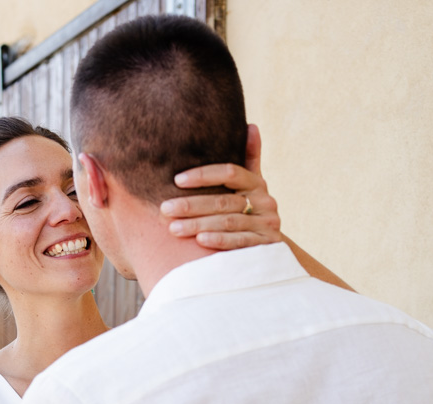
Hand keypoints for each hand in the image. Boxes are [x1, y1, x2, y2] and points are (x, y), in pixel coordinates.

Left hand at [161, 123, 281, 249]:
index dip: (203, 175)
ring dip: (198, 225)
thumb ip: (249, 159)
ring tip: (173, 228)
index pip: (230, 172)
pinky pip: (240, 242)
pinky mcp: (266, 245)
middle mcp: (265, 202)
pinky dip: (219, 240)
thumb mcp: (249, 187)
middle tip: (164, 209)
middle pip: (224, 201)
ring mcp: (267, 224)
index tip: (177, 180)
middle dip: (192, 206)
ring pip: (228, 222)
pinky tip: (199, 241)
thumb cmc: (249, 212)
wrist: (268, 248)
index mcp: (256, 183)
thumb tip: (251, 126)